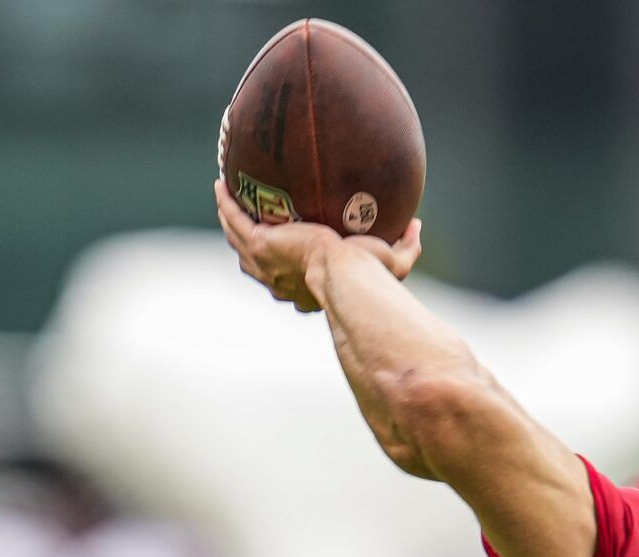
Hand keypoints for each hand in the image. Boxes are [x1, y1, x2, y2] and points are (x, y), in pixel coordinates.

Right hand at [213, 178, 420, 311]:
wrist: (347, 276)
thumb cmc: (370, 277)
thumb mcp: (393, 262)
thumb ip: (406, 246)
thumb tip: (417, 226)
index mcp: (305, 289)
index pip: (289, 282)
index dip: (285, 270)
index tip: (290, 253)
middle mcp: (279, 280)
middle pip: (255, 261)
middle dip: (249, 244)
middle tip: (249, 223)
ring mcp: (264, 263)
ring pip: (237, 239)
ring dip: (230, 220)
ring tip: (227, 199)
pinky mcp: (258, 244)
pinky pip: (234, 219)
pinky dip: (226, 203)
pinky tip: (221, 185)